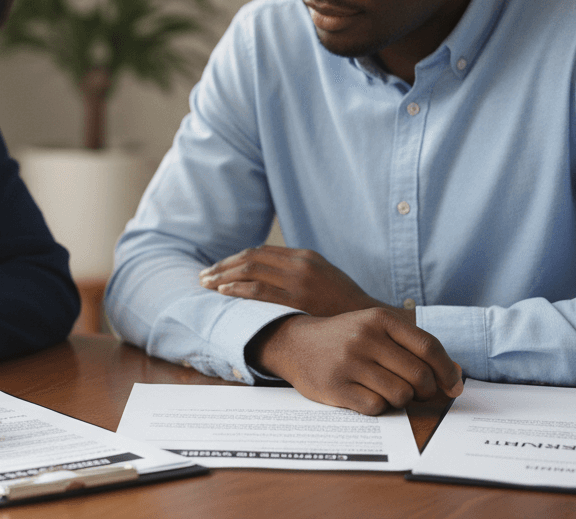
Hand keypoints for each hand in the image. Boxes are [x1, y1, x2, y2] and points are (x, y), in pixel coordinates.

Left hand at [201, 246, 410, 320]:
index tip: (218, 269)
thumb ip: (299, 275)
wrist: (371, 322)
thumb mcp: (325, 280)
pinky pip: (259, 290)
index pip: (260, 253)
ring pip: (250, 271)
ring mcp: (298, 280)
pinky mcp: (297, 299)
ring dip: (224, 277)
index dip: (235, 260)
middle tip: (203, 277)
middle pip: (250, 259)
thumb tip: (270, 278)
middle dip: (223, 267)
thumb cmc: (345, 307)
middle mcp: (300, 263)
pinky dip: (237, 289)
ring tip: (207, 285)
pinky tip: (222, 293)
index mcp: (305, 257)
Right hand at [252, 309, 462, 415]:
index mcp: (379, 319)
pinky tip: (367, 396)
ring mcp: (349, 362)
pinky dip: (379, 407)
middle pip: (419, 375)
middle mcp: (364, 338)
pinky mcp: (336, 387)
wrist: (294, 343)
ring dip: (401, 399)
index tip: (453, 386)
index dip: (447, 370)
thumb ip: (414, 347)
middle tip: (418, 392)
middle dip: (426, 390)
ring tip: (388, 391)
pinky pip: (377, 407)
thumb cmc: (345, 339)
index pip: (429, 346)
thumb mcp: (376, 329)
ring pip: (401, 394)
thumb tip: (457, 375)